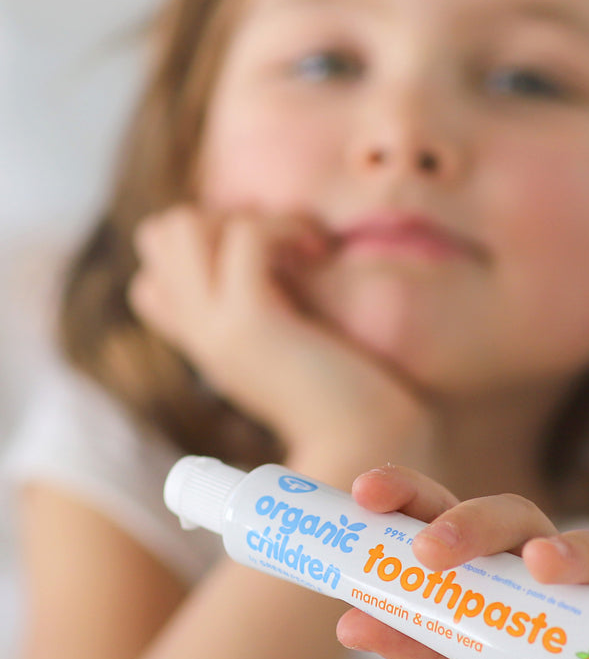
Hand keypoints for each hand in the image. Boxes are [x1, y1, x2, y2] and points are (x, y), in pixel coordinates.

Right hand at [127, 206, 434, 479]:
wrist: (368, 445)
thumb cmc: (347, 395)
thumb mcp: (293, 347)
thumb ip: (272, 313)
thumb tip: (282, 267)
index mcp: (205, 341)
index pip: (151, 277)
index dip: (203, 249)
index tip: (267, 260)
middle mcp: (199, 333)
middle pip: (158, 234)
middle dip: (222, 214)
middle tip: (284, 243)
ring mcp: (216, 328)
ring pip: (181, 226)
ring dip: (250, 216)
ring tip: (301, 244)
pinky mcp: (250, 323)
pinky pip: (242, 236)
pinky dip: (283, 226)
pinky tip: (319, 251)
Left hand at [337, 465, 588, 658]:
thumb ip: (422, 654)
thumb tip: (350, 616)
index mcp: (498, 582)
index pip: (454, 521)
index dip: (412, 496)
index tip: (365, 493)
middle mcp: (556, 578)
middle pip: (519, 522)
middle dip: (474, 524)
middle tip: (433, 551)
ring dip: (574, 551)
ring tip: (543, 568)